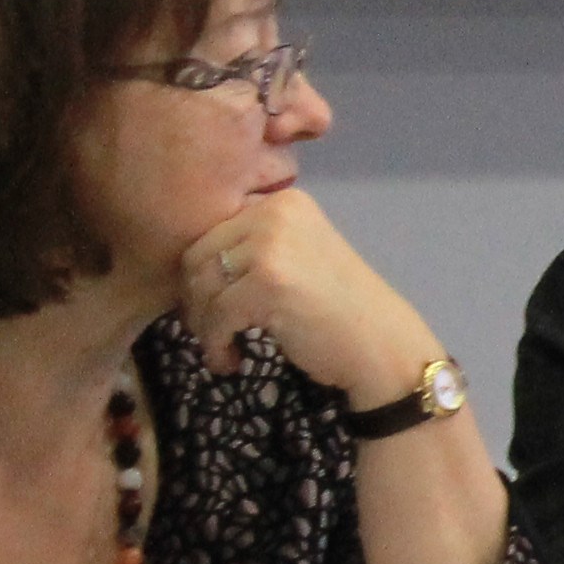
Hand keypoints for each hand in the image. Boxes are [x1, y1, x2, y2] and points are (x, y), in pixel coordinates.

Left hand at [178, 187, 442, 399]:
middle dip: (195, 301)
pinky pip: (214, 316)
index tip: (211, 310)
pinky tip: (231, 361)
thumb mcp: (296, 258)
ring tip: (224, 349)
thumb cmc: (338, 310)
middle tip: (212, 333)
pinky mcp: (267, 284)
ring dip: (203, 327)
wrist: (381, 345)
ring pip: (200, 287)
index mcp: (284, 202)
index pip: (211, 232)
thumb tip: (183, 266)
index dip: (201, 276)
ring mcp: (272, 247)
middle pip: (196, 256)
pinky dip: (215, 345)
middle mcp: (276, 213)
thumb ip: (251, 247)